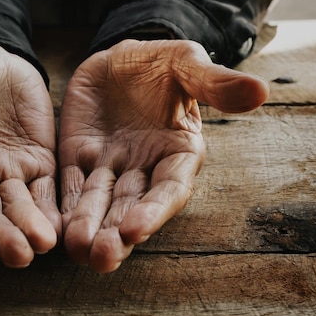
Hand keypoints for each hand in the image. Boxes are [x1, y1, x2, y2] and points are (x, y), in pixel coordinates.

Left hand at [58, 39, 268, 272]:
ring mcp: (111, 165)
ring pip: (100, 202)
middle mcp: (146, 167)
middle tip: (102, 258)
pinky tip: (54, 228)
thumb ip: (214, 82)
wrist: (119, 57)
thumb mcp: (186, 63)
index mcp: (178, 151)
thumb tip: (260, 91)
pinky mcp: (79, 157)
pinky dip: (65, 207)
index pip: (169, 188)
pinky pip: (72, 185)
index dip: (154, 210)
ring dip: (89, 227)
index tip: (136, 230)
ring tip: (77, 251)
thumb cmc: (161, 62)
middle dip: (118, 233)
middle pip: (132, 206)